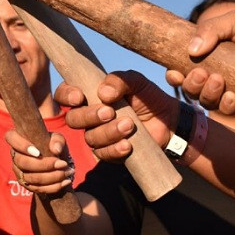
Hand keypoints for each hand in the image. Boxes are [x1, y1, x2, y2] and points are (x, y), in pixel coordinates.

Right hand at [4, 130, 73, 195]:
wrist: (56, 162)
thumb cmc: (53, 145)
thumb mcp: (58, 139)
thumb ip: (58, 141)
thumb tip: (56, 150)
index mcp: (18, 139)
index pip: (10, 137)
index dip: (22, 146)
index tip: (38, 152)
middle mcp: (15, 155)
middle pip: (23, 162)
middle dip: (44, 165)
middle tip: (62, 164)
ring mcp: (18, 171)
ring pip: (31, 178)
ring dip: (51, 177)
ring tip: (67, 172)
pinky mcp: (25, 184)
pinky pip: (37, 188)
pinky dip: (53, 186)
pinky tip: (66, 181)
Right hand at [55, 72, 178, 161]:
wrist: (170, 121)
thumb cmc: (149, 98)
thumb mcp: (137, 82)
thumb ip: (120, 80)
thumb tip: (103, 93)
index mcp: (89, 95)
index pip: (64, 94)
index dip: (66, 95)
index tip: (79, 97)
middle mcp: (89, 116)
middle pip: (73, 120)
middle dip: (89, 116)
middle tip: (110, 112)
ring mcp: (98, 135)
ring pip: (90, 138)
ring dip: (108, 132)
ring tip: (129, 125)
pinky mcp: (110, 152)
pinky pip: (103, 154)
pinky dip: (115, 149)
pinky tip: (128, 145)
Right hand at [165, 11, 234, 112]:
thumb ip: (211, 28)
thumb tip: (192, 50)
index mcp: (205, 58)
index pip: (180, 70)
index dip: (173, 75)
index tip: (174, 73)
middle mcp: (212, 76)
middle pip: (189, 88)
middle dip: (190, 84)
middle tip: (202, 74)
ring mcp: (226, 91)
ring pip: (205, 100)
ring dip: (206, 93)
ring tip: (218, 81)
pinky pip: (226, 110)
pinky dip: (225, 105)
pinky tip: (232, 97)